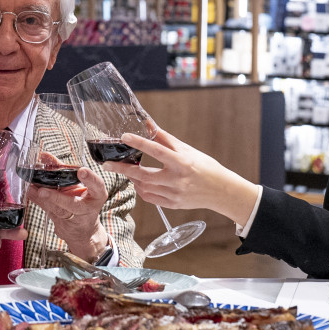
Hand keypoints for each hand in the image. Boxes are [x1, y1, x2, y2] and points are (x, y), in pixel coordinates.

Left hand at [25, 153, 110, 261]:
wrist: (83, 228)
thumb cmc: (81, 199)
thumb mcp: (77, 184)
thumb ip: (62, 169)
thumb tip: (44, 156)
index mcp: (97, 194)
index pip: (97, 185)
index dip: (90, 178)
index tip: (81, 171)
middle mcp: (87, 207)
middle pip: (72, 204)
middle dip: (57, 197)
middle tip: (43, 191)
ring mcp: (75, 219)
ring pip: (58, 210)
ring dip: (43, 200)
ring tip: (32, 190)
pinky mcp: (63, 226)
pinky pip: (50, 213)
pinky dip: (39, 202)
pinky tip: (31, 194)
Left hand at [111, 129, 259, 223]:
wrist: (221, 191)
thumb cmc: (204, 167)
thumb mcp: (187, 150)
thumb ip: (165, 138)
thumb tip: (148, 124)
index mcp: (182, 162)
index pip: (156, 150)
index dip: (139, 143)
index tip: (124, 137)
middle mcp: (177, 179)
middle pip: (144, 175)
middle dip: (123, 169)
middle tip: (107, 164)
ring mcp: (174, 194)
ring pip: (144, 188)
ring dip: (132, 179)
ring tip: (128, 171)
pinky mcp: (173, 205)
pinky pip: (150, 198)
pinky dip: (141, 190)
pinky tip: (139, 183)